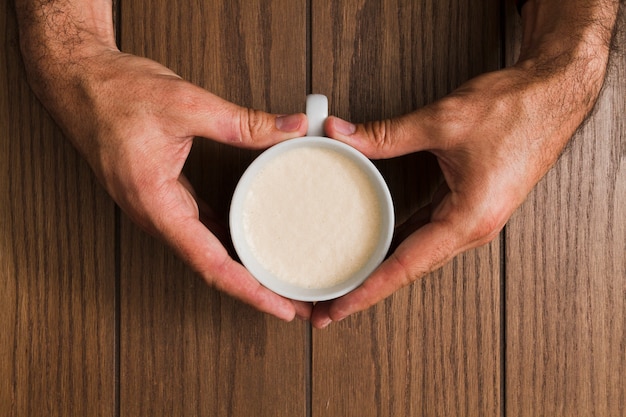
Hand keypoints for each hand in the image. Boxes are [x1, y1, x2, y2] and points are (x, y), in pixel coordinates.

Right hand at [22, 45, 310, 320]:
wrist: (77, 82)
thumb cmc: (115, 94)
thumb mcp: (186, 105)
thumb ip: (243, 122)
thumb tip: (290, 129)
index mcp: (156, 203)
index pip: (209, 262)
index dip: (248, 289)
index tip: (278, 307)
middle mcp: (155, 215)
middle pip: (211, 268)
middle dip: (255, 289)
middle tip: (295, 301)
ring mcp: (157, 209)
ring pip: (205, 252)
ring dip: (242, 269)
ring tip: (279, 278)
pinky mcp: (163, 197)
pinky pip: (198, 230)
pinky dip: (226, 242)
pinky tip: (249, 240)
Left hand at [310, 0, 617, 328]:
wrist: (554, 96)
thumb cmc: (516, 111)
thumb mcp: (444, 121)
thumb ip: (388, 134)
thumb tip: (342, 135)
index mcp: (469, 219)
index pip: (407, 266)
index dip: (368, 289)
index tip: (339, 307)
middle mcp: (473, 228)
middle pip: (410, 268)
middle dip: (369, 287)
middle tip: (330, 303)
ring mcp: (473, 220)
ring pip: (419, 254)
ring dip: (384, 268)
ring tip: (348, 279)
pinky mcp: (470, 206)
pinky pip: (429, 233)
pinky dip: (401, 243)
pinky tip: (379, 243)